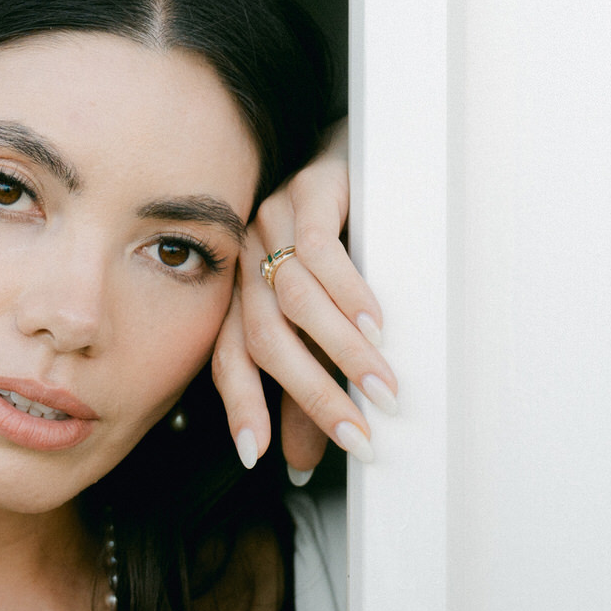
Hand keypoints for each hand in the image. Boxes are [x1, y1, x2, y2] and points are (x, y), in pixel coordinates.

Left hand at [210, 120, 394, 482]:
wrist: (361, 151)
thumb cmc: (342, 244)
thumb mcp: (321, 323)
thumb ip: (304, 387)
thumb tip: (300, 459)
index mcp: (238, 291)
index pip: (228, 358)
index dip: (241, 408)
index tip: (258, 455)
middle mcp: (245, 256)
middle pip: (263, 338)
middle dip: (310, 396)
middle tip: (356, 436)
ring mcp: (272, 220)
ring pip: (295, 301)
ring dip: (343, 353)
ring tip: (382, 389)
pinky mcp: (310, 188)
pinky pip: (320, 250)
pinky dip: (350, 294)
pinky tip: (377, 324)